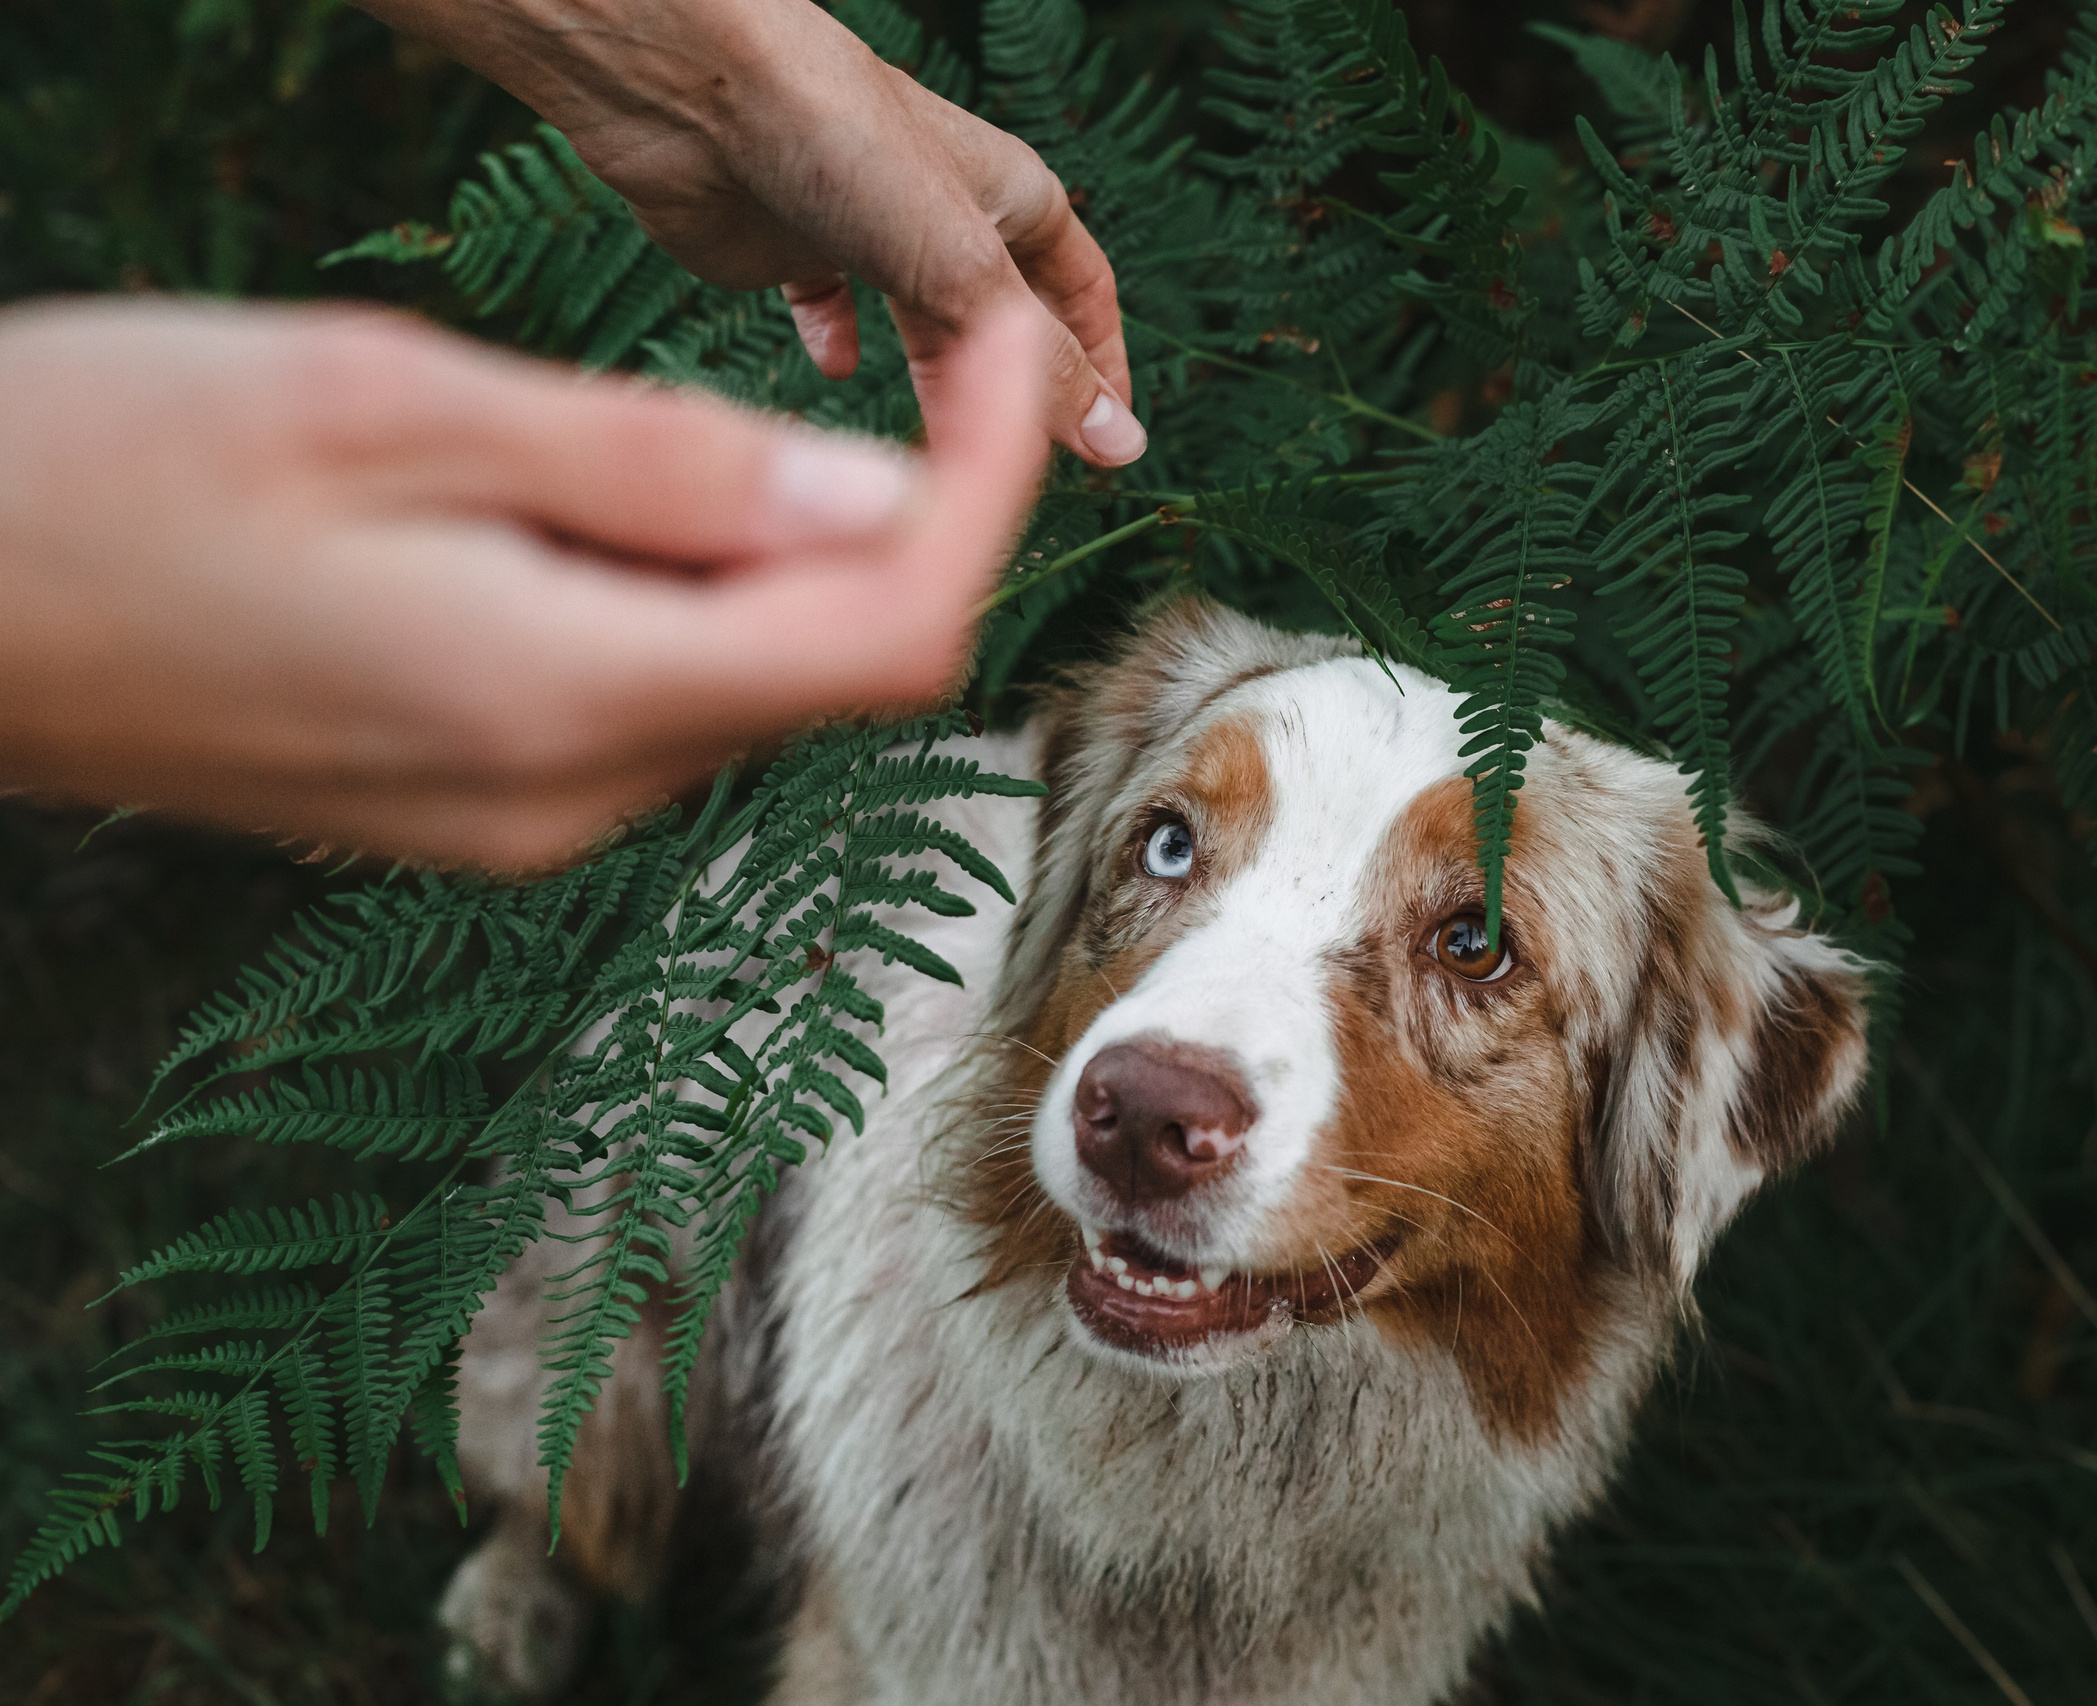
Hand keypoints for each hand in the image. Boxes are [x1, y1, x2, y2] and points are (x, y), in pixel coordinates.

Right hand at [0, 297, 1048, 870]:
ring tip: (621, 416)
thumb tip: (877, 498)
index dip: (989, 492)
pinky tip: (548, 498)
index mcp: (562, 698)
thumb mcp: (391, 403)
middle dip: (899, 507)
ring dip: (766, 541)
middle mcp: (568, 798)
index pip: (890, 629)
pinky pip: (642, 696)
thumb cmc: (97, 471)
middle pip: (833, 661)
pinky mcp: (473, 806)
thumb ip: (658, 466)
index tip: (1017, 360)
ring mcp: (520, 820)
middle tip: (897, 353)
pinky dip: (670, 588)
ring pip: (740, 674)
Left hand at [355, 0, 1143, 466]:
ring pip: (917, 320)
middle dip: (1010, 389)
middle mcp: (943, 209)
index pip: (1081, 290)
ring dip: (930, 381)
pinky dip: (835, 339)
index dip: (1102, 364)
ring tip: (934, 447)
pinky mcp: (787, 245)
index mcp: (1008, 194)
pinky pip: (827, 302)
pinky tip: (831, 369)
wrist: (692, 93)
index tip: (1112, 445)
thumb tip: (1116, 444)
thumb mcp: (964, 268)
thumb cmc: (839, 141)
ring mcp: (864, 226)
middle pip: (998, 316)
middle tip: (1015, 462)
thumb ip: (1039, 365)